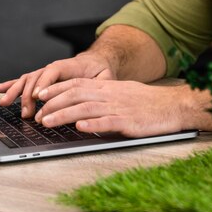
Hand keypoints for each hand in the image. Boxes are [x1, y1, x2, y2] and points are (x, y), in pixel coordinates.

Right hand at [0, 52, 114, 118]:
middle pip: (37, 77)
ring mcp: (47, 74)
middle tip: (27, 113)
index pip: (54, 71)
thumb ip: (101, 85)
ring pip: (28, 79)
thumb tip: (94, 97)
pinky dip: (12, 85)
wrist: (97, 61)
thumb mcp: (106, 77)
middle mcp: (55, 68)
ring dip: (16, 91)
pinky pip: (25, 81)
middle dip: (29, 95)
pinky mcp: (42, 80)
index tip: (39, 97)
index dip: (45, 83)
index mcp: (71, 65)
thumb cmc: (101, 71)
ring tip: (5, 103)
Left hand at [33, 78, 192, 136]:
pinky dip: (93, 124)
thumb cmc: (150, 102)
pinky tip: (80, 128)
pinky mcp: (130, 122)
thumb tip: (83, 103)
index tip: (41, 93)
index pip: (78, 84)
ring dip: (65, 115)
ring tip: (48, 122)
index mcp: (110, 87)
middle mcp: (111, 95)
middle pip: (77, 95)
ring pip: (87, 109)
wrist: (175, 105)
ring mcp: (120, 108)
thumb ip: (105, 96)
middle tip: (37, 113)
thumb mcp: (125, 93)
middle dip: (54, 103)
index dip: (57, 88)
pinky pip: (109, 122)